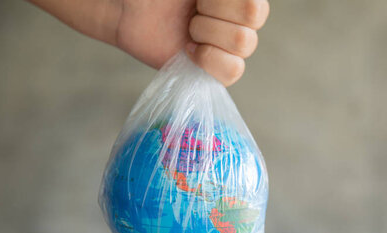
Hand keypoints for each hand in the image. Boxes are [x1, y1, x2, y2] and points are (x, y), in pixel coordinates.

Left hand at [116, 0, 268, 85]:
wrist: (132, 10)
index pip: (254, 2)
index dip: (223, 1)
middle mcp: (242, 20)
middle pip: (253, 17)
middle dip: (212, 12)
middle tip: (193, 11)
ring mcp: (233, 47)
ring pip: (243, 43)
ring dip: (206, 33)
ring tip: (189, 30)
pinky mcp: (219, 71)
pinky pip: (233, 70)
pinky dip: (207, 59)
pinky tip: (190, 50)